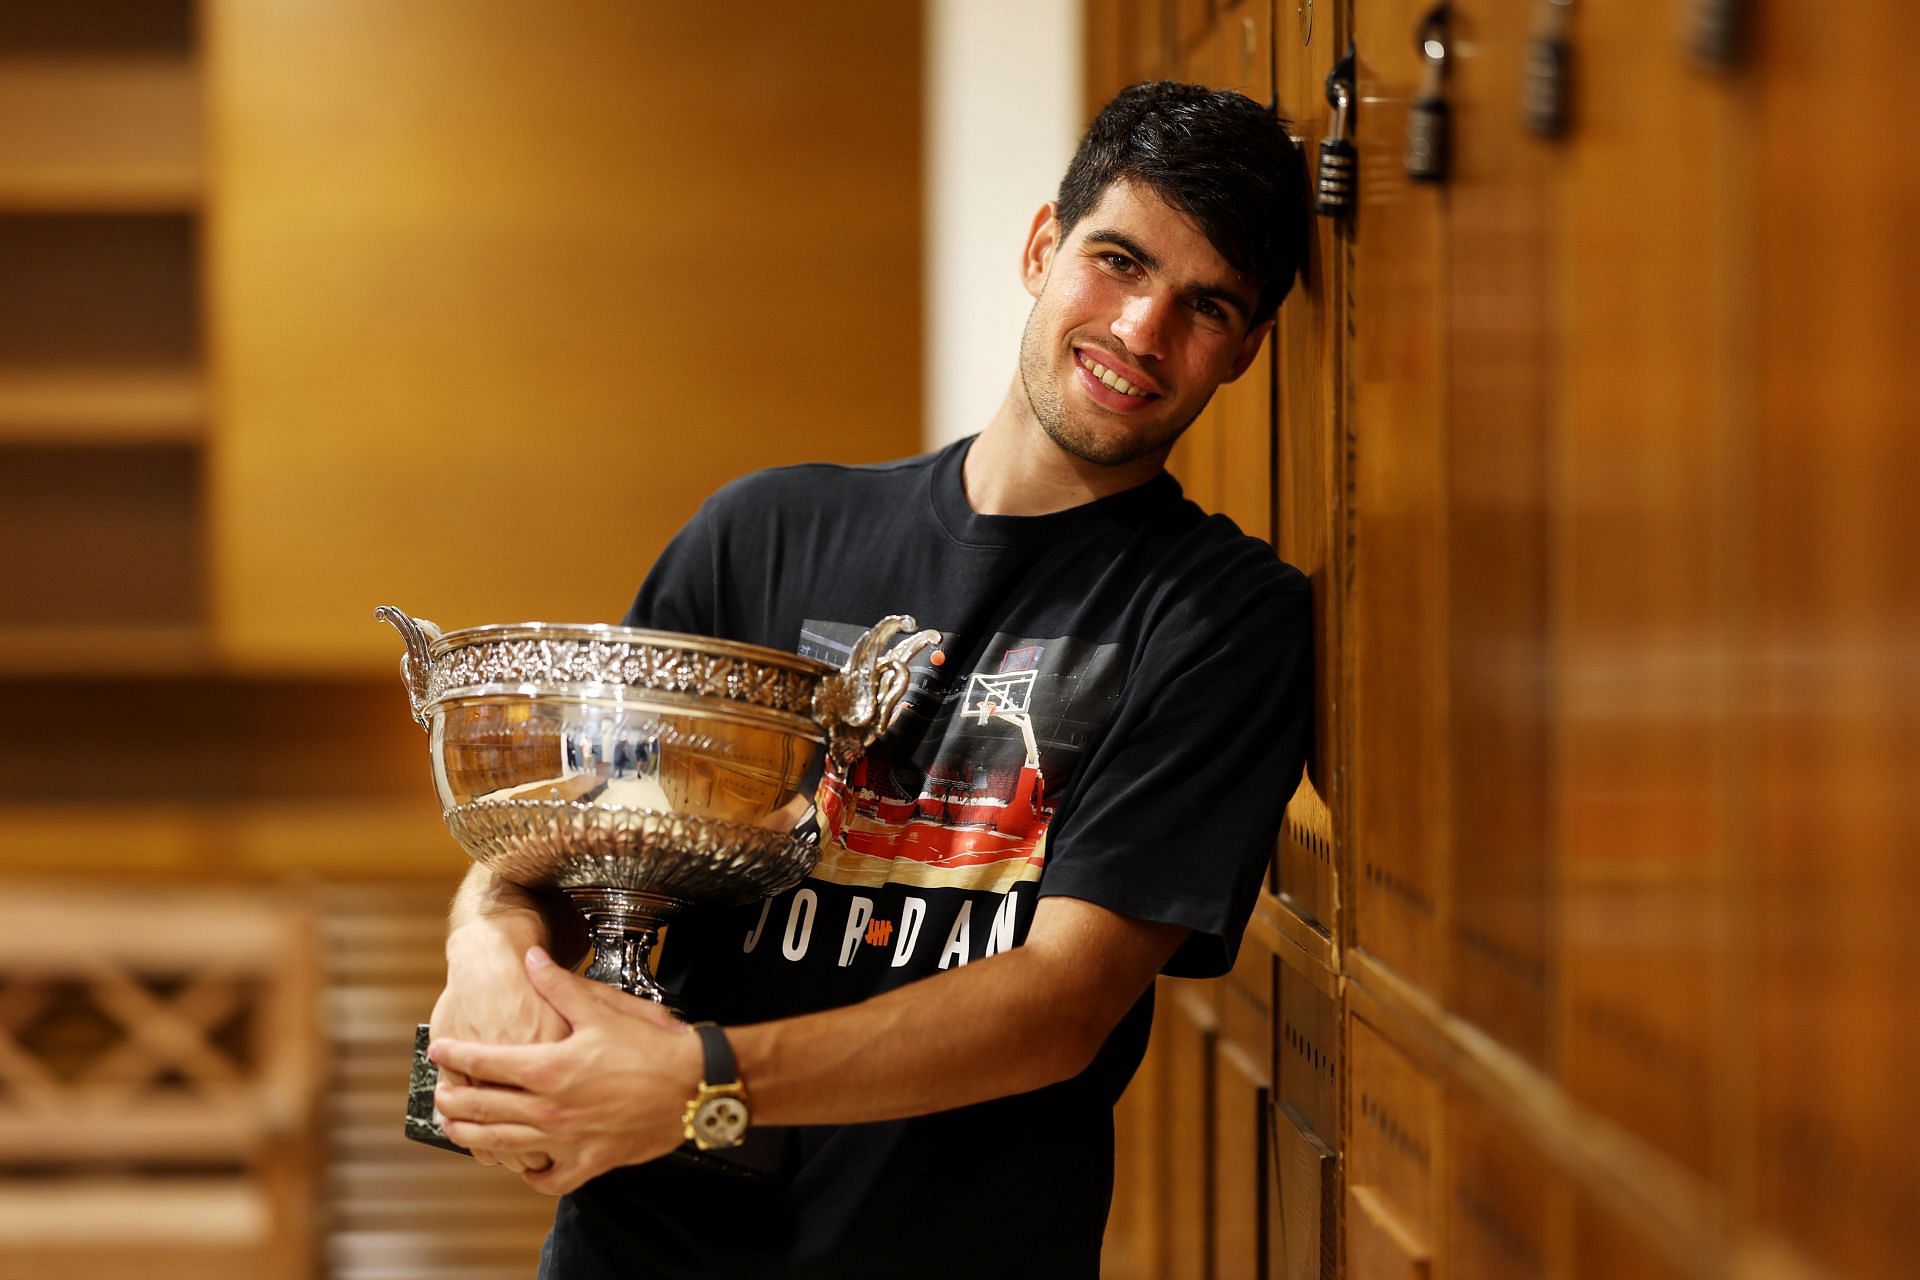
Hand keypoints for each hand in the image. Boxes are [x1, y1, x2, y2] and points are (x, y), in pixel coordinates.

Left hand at [430, 946, 701, 1195]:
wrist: (695, 1086)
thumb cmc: (652, 1046)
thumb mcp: (604, 1008)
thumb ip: (560, 985)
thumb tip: (532, 958)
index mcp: (549, 1068)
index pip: (485, 1063)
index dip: (457, 1056)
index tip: (439, 1052)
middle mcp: (550, 1108)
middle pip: (484, 1110)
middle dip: (454, 1103)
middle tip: (438, 1098)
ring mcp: (568, 1140)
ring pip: (505, 1145)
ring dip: (473, 1139)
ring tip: (457, 1133)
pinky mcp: (590, 1162)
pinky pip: (549, 1177)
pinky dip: (530, 1172)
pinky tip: (523, 1164)